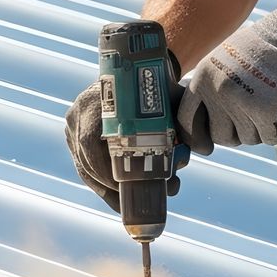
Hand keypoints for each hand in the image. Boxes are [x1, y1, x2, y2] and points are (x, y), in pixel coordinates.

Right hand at [64, 83, 183, 211]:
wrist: (135, 71)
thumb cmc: (155, 86)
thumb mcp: (170, 98)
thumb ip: (183, 119)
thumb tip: (203, 148)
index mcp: (96, 100)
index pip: (89, 143)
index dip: (105, 171)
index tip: (128, 186)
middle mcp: (78, 113)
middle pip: (87, 161)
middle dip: (113, 187)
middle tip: (140, 201)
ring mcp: (73, 127)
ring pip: (86, 169)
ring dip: (109, 191)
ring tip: (133, 205)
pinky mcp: (74, 139)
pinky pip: (86, 169)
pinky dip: (103, 187)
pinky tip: (120, 201)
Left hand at [177, 0, 276, 152]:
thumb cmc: (265, 46)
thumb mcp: (224, 60)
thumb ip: (211, 87)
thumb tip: (205, 122)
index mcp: (204, 76)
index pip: (187, 119)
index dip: (195, 138)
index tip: (205, 147)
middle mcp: (218, 91)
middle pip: (220, 136)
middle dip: (237, 132)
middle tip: (253, 116)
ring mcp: (242, 102)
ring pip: (247, 138)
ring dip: (261, 128)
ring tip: (270, 103)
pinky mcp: (266, 112)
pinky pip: (269, 138)